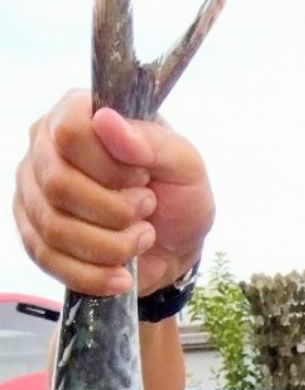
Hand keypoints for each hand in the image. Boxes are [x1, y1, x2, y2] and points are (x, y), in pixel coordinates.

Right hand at [13, 89, 214, 297]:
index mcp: (78, 115)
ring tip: (141, 237)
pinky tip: (121, 275)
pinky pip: (49, 260)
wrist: (175, 249)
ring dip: (112, 244)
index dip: (112, 166)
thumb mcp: (186, 165)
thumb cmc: (178, 197)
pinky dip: (94, 274)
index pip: (71, 132)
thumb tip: (106, 121)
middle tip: (147, 209)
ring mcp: (34, 194)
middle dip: (116, 210)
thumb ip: (152, 141)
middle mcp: (46, 150)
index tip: (144, 177)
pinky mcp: (35, 236)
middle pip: (59, 183)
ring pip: (55, 227)